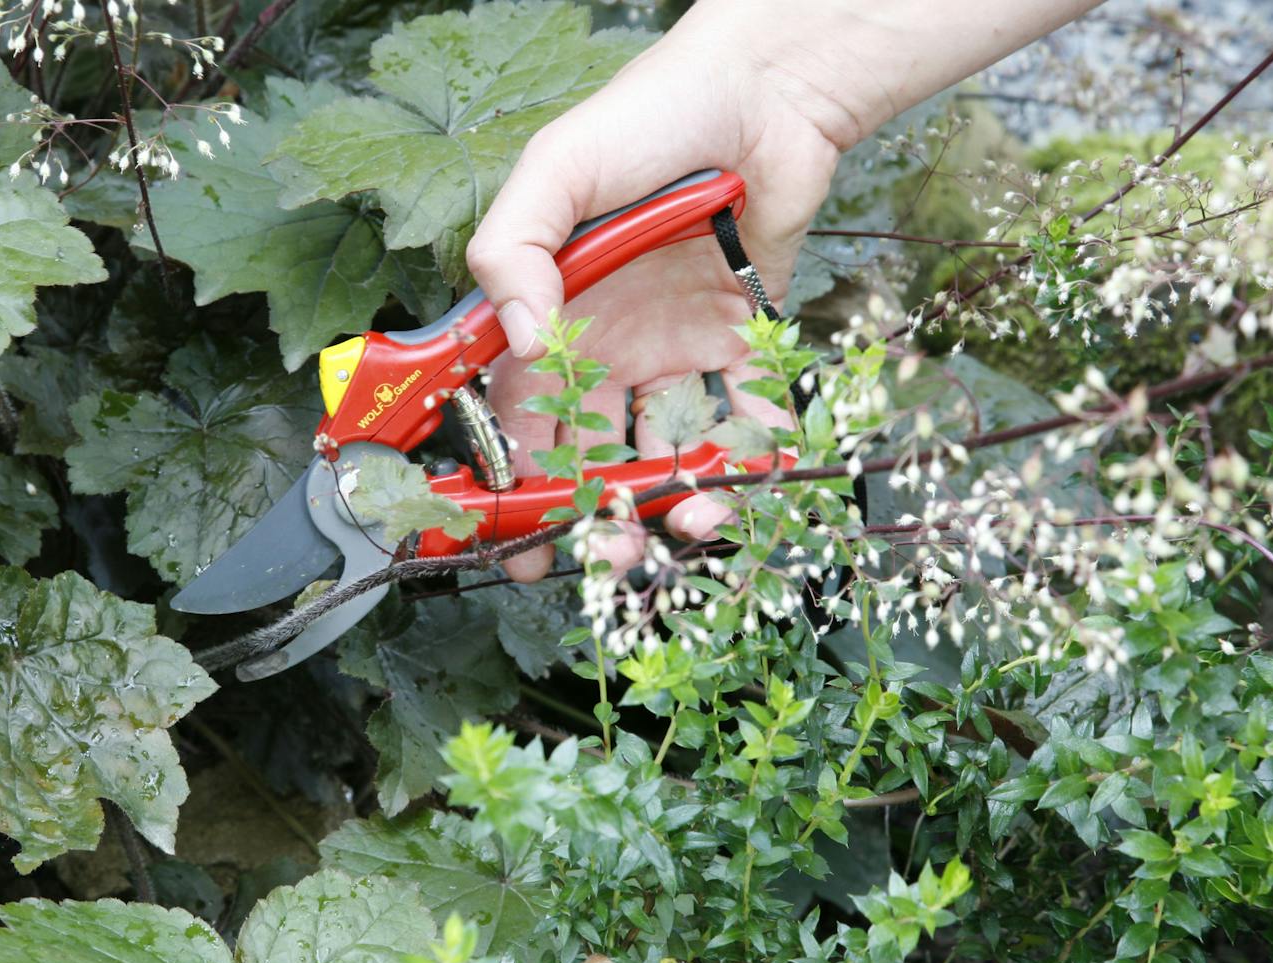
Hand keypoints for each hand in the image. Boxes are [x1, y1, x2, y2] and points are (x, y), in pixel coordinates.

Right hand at [467, 0, 1105, 580]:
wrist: (767, 92)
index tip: (506, 537)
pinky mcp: (747, 343)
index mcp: (550, 316)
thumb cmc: (649, 115)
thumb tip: (516, 344)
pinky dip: (757, 456)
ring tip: (691, 523)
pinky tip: (757, 483)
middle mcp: (608, 345)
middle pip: (588, 453)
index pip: (513, 414)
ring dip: (675, 499)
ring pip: (668, 450)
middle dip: (590, 517)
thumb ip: (514, 250)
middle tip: (603, 561)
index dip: (506, 481)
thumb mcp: (557, 170)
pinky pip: (750, 415)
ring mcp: (677, 350)